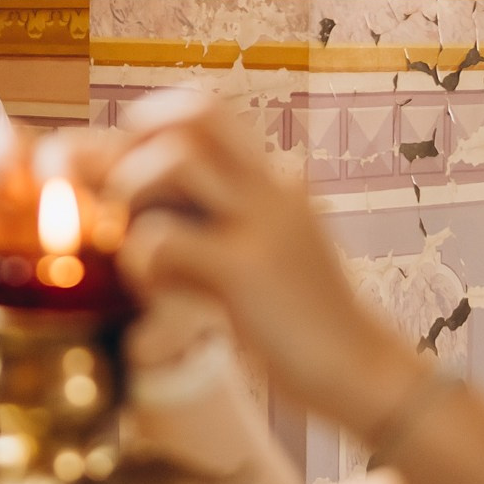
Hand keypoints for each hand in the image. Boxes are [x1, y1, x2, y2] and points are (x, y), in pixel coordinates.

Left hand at [79, 93, 420, 434]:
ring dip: (132, 190)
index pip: (208, 112)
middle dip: (139, 136)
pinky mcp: (247, 269)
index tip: (129, 172)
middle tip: (121, 192)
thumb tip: (143, 226)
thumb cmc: (302, 323)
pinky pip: (164, 237)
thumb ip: (212, 231)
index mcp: (275, 181)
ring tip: (130, 238)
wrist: (361, 372)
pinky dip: (138, 257)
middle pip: (197, 111)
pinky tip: (151, 289)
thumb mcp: (260, 259)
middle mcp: (272, 186)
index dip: (154, 126)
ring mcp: (263, 223)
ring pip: (176, 158)